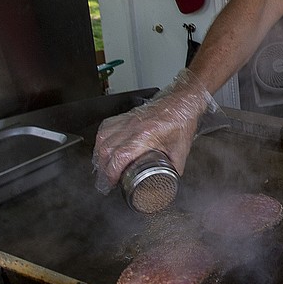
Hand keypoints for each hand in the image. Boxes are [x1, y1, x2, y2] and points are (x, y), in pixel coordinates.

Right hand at [92, 68, 216, 192]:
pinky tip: (103, 149)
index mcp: (146, 135)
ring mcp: (127, 120)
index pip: (121, 156)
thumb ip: (174, 168)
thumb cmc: (182, 121)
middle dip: (103, 169)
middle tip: (106, 181)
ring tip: (103, 168)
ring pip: (103, 138)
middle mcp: (133, 127)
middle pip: (106, 149)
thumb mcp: (181, 149)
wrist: (182, 101)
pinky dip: (101, 141)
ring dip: (99, 156)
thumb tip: (170, 182)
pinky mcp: (126, 116)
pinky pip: (105, 127)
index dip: (112, 172)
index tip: (112, 182)